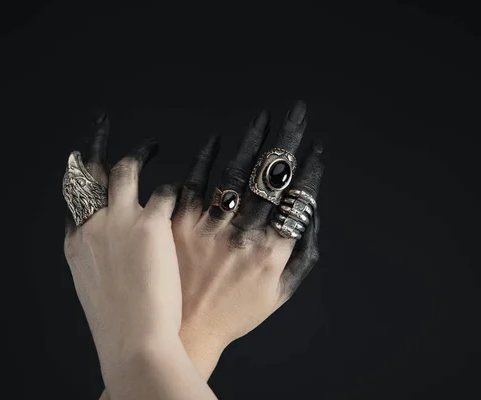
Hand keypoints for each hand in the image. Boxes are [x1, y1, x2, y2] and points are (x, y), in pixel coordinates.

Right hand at [64, 116, 215, 399]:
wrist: (133, 341)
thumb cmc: (120, 325)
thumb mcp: (97, 290)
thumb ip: (101, 263)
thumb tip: (113, 253)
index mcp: (77, 243)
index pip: (77, 200)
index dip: (86, 183)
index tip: (93, 171)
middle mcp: (93, 224)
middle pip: (94, 177)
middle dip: (101, 155)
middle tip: (109, 139)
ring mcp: (119, 220)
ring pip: (126, 171)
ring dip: (139, 156)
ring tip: (151, 148)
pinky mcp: (150, 223)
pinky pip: (165, 192)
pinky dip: (174, 191)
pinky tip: (183, 193)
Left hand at [171, 102, 323, 377]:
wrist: (182, 332)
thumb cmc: (232, 314)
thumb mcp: (278, 293)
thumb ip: (300, 255)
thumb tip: (308, 214)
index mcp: (272, 250)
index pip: (298, 197)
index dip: (309, 168)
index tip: (314, 147)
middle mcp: (245, 233)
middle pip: (270, 177)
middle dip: (286, 141)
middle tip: (294, 115)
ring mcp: (210, 226)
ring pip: (235, 172)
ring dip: (252, 141)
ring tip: (264, 120)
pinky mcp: (179, 223)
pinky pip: (193, 182)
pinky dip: (205, 158)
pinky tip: (214, 140)